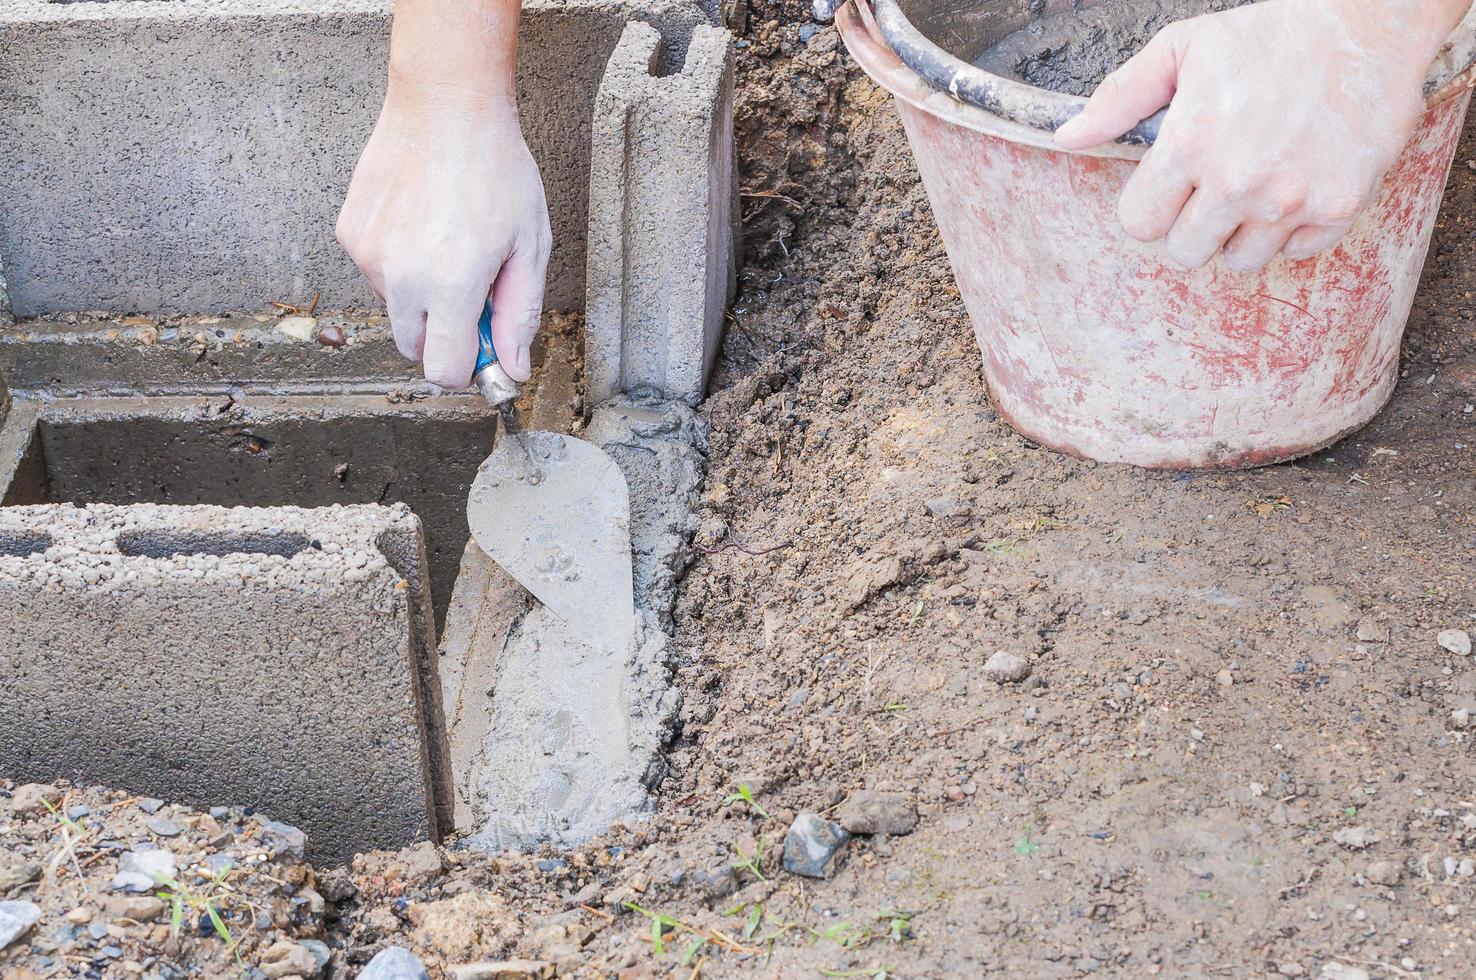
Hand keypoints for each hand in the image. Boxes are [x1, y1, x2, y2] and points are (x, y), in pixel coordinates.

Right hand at [337, 98, 549, 385]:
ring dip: (422, 295)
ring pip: (396, 309)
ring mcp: (368, 255)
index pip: (443, 371)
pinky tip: (422, 221)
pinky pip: (378, 272)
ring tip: (449, 241)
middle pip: (414, 348)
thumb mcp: (529, 247)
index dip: (468, 366)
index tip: (484, 347)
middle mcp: (400, 277)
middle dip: (444, 334)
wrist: (445, 104)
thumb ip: (518, 316)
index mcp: (450, 286)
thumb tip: (512, 369)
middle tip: (474, 290)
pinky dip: (400, 262)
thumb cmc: (496, 169)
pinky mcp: (350, 233)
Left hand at [1054, 0, 1463, 271]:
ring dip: (1239, 232)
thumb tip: (1068, 137)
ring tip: (1255, 184)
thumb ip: (1120, 98)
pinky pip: (1295, 252)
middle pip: (1184, 253)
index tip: (1170, 184)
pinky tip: (1296, 184)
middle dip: (1190, 224)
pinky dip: (1293, 229)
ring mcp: (1291, 199)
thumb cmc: (1270, 34)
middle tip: (1213, 185)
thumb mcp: (1183, 49)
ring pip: (1239, 261)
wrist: (1370, 22)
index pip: (1138, 223)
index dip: (1150, 204)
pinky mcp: (1339, 206)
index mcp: (1190, 145)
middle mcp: (1238, 181)